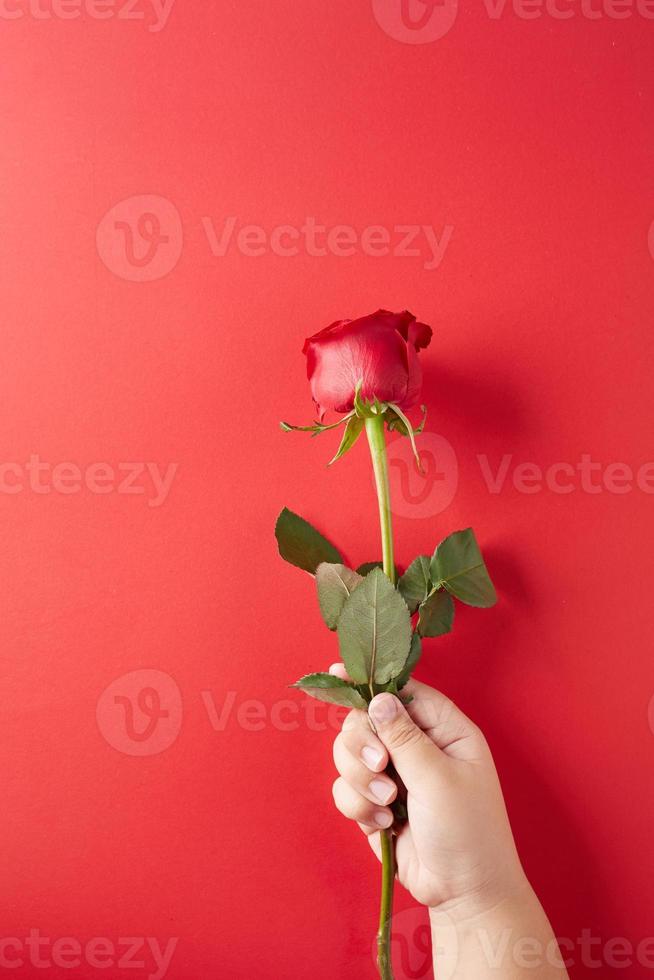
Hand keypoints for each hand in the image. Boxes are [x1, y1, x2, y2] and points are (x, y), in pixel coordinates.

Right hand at [330, 665, 528, 914]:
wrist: (462, 893)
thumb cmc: (467, 831)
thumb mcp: (439, 778)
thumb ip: (404, 736)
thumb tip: (377, 698)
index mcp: (444, 730)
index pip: (402, 691)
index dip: (370, 682)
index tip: (336, 675)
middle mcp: (417, 746)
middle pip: (365, 720)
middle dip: (363, 744)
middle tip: (380, 767)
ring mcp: (395, 774)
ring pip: (349, 753)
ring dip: (360, 780)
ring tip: (388, 805)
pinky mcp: (375, 803)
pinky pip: (346, 788)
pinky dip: (358, 806)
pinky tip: (384, 825)